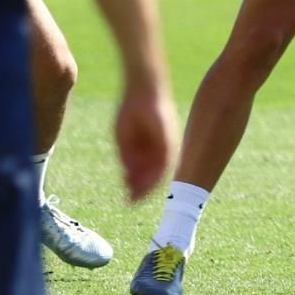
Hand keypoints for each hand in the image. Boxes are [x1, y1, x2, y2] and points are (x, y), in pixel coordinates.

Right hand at [115, 85, 176, 202]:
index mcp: (152, 147)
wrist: (143, 92)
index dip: (138, 187)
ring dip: (147, 186)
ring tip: (135, 197)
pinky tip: (144, 182)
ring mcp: (168, 145)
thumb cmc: (130, 112)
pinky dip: (155, 174)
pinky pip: (164, 162)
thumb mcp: (124, 138)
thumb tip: (127, 177)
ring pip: (159, 172)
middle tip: (130, 202)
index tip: (128, 200)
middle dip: (142, 190)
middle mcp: (163, 148)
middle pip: (154, 176)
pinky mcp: (170, 141)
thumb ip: (127, 157)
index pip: (147, 172)